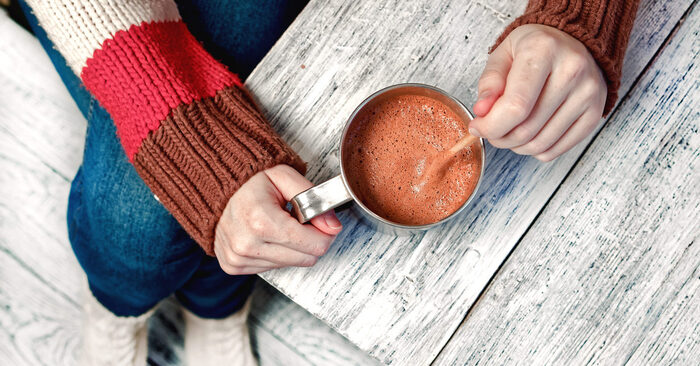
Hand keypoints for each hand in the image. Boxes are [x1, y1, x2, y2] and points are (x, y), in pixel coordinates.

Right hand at [214, 164, 341, 274]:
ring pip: (290, 265)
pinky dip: (275, 252)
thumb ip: (313, 198)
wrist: (215, 188)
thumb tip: (333, 226)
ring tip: (277, 223)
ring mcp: (238, 258)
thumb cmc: (249, 180)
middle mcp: (247, 245)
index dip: (325, 232)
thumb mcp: (284, 176)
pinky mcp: (233, 266)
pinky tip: (265, 234)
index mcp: (261, 221)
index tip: (318, 219)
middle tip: (298, 219)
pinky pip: (272, 267)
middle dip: (309, 239)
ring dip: (291, 246)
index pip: (315, 245)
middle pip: (306, 259)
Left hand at [470, 24, 606, 161]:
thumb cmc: (534, 48)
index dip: (490, 126)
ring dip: (516, 146)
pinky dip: (536, 150)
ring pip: (540, 143)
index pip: (515, 106)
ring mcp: (588, 93)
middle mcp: (572, 70)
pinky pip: (557, 149)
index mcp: (544, 50)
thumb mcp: (504, 54)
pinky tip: (529, 135)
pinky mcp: (595, 111)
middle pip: (526, 128)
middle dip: (500, 137)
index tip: (477, 127)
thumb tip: (482, 112)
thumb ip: (489, 82)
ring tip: (509, 131)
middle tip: (491, 130)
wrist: (571, 41)